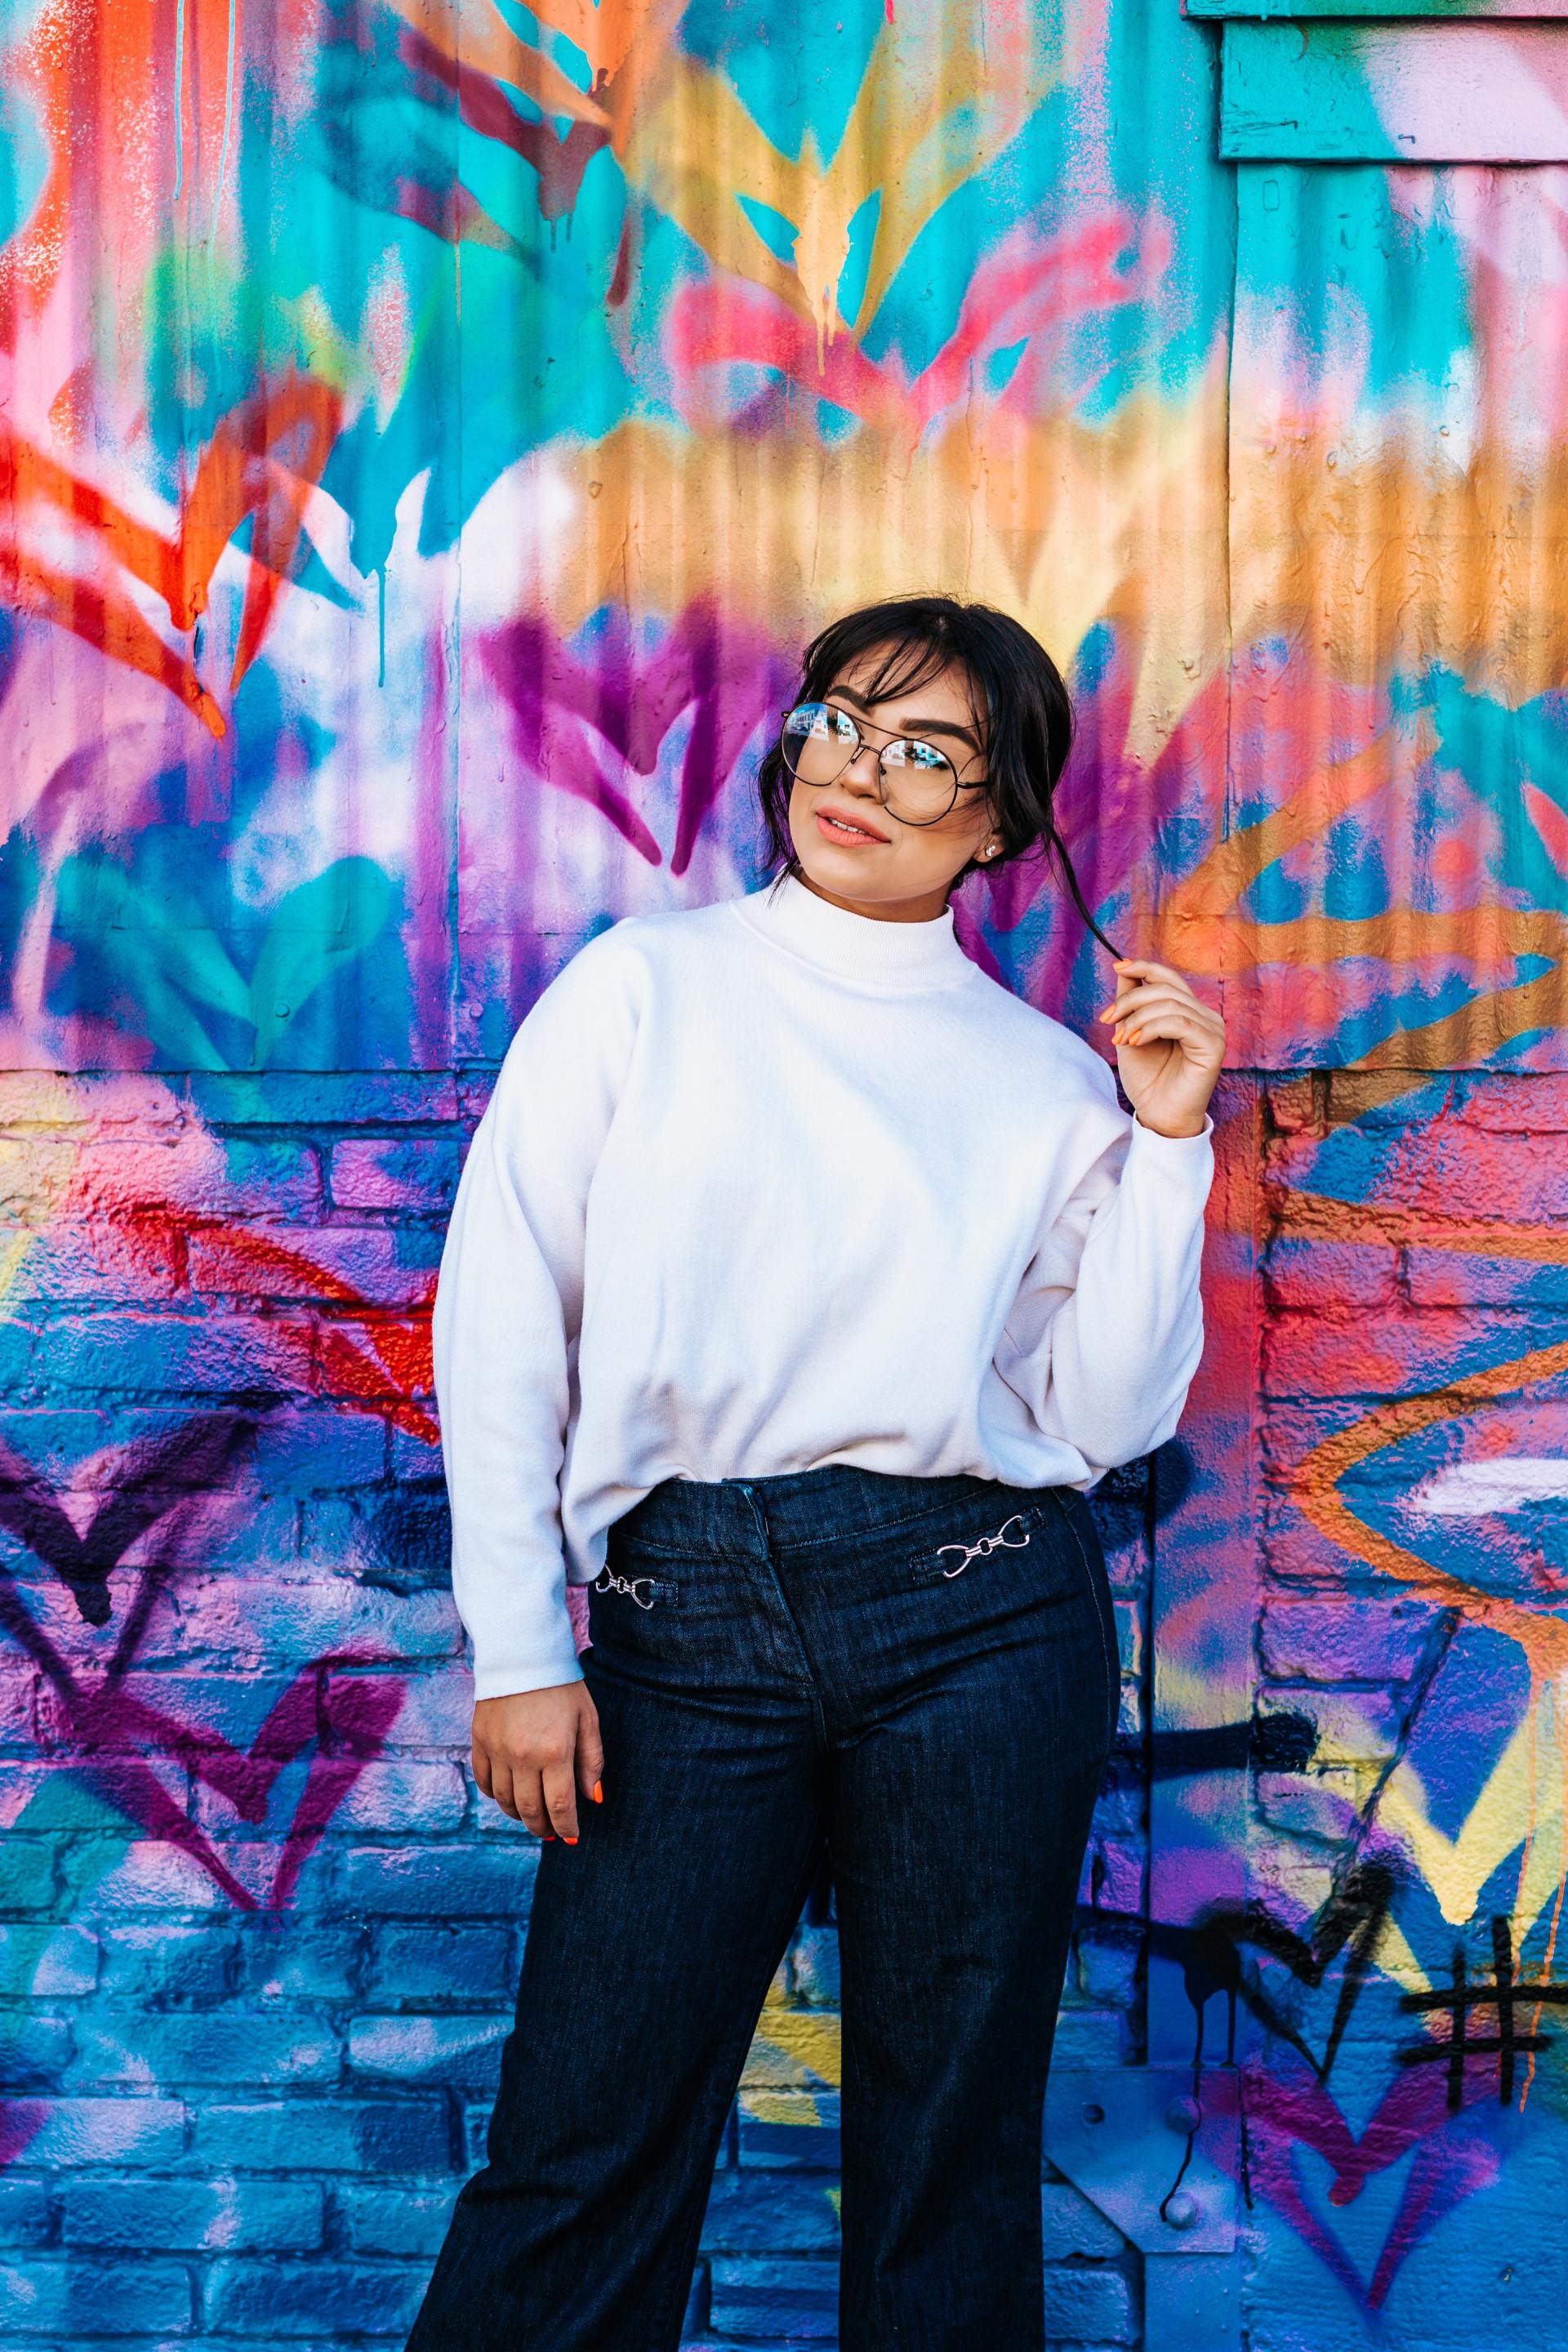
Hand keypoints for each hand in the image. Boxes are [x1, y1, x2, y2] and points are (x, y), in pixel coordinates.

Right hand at [471, 1682, 604, 1841]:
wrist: (522, 1654)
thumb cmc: (562, 1686)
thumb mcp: (588, 1720)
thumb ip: (591, 1761)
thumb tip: (592, 1798)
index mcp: (555, 1751)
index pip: (560, 1806)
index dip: (567, 1828)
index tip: (572, 1836)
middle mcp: (523, 1756)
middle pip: (529, 1810)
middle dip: (542, 1828)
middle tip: (551, 1832)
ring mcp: (497, 1750)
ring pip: (504, 1801)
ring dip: (519, 1815)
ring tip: (532, 1814)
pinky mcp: (479, 1741)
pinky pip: (484, 1782)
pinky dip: (496, 1795)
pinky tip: (509, 1794)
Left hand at [1098, 958, 1223, 1138]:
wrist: (1158, 1115)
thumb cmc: (1147, 1079)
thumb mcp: (1131, 1032)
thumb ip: (1131, 1002)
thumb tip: (1123, 968)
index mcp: (1189, 1011)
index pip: (1168, 978)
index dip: (1143, 967)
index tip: (1117, 966)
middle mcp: (1205, 1016)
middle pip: (1165, 988)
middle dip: (1130, 1000)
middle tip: (1107, 1019)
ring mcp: (1213, 1030)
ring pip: (1170, 1004)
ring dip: (1136, 1018)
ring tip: (1120, 1040)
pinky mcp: (1213, 1046)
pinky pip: (1180, 1023)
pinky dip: (1151, 1028)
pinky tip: (1134, 1042)